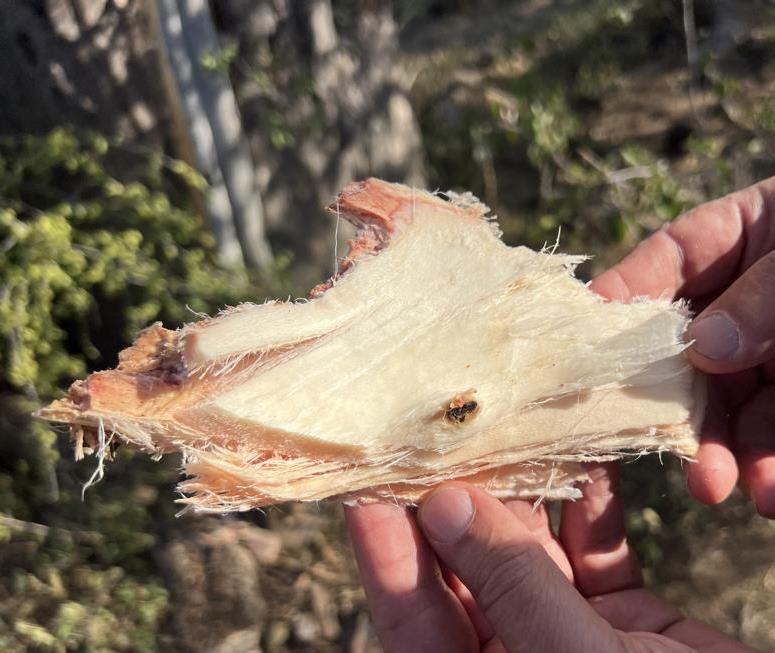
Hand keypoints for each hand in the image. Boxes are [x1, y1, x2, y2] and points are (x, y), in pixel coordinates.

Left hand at [346, 464, 755, 651]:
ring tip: (501, 421)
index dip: (383, 546)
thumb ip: (512, 588)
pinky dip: (593, 503)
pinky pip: (598, 551)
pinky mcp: (628, 622)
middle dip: (451, 498)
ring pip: (530, 550)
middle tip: (430, 430)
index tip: (364, 478)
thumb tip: (443, 508)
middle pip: (466, 569)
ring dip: (524, 488)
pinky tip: (586, 451)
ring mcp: (571, 635)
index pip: (411, 614)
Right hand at [591, 177, 774, 516]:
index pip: (667, 262)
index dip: (623, 299)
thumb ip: (765, 297)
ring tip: (740, 491)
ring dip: (735, 447)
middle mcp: (754, 295)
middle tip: (674, 445)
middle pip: (693, 347)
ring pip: (740, 399)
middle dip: (682, 402)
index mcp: (748, 233)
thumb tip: (699, 351)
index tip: (587, 343)